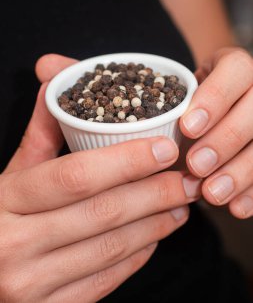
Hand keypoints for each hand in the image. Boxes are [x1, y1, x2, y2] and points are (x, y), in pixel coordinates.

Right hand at [0, 55, 200, 302]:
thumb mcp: (12, 173)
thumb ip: (39, 132)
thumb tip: (55, 81)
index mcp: (4, 200)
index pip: (75, 176)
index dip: (127, 162)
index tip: (166, 150)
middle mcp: (13, 245)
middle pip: (102, 213)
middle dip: (155, 194)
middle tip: (186, 179)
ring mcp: (29, 285)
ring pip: (110, 249)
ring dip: (155, 225)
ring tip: (180, 205)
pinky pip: (104, 281)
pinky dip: (137, 256)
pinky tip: (154, 236)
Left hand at [180, 48, 252, 218]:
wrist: (217, 110)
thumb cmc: (193, 102)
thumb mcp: (183, 95)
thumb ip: (176, 107)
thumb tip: (151, 142)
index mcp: (237, 68)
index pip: (236, 72)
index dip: (214, 100)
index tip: (187, 127)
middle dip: (225, 140)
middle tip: (195, 166)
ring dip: (241, 172)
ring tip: (212, 194)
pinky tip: (237, 207)